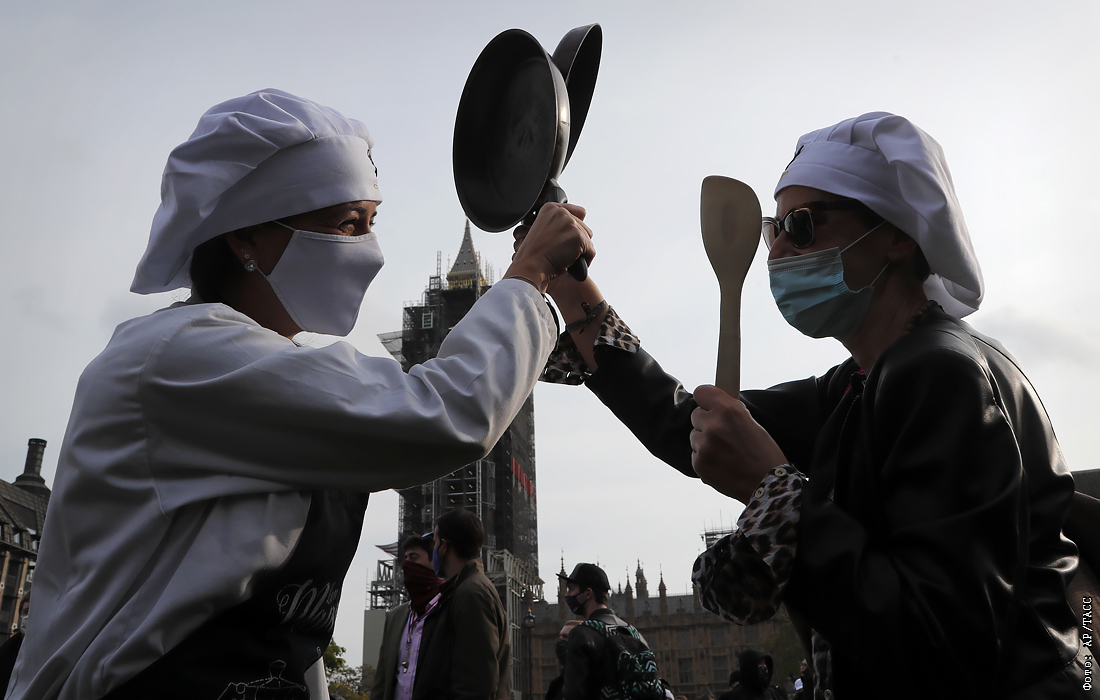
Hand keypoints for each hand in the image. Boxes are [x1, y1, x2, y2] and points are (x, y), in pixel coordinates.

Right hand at [505, 203, 593, 292]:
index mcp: (550, 208)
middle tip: (562, 253)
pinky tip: (572, 266)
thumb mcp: (542, 231)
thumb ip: (558, 224)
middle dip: (577, 242)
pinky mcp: (578, 237)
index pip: (577, 212)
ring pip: (588, 239)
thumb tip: (577, 225)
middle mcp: (561, 212)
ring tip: (565, 258)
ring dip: (580, 251)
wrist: (529, 267)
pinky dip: (585, 261)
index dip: (574, 229)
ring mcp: (570, 223)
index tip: (566, 240)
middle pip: (583, 227)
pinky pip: (591, 251)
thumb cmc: (533, 256)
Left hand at [690, 385, 787, 502]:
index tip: (709, 404)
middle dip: (707, 421)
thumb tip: (714, 404)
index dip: (706, 399)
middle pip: (696, 414)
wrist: (767, 485)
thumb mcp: (751, 422)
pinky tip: (722, 463)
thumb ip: (730, 411)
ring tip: (726, 452)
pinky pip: (695, 453)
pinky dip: (705, 457)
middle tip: (723, 433)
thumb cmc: (764, 454)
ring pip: (694, 435)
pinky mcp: (698, 463)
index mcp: (729, 410)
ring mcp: (704, 445)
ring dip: (705, 441)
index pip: (701, 392)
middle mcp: (713, 425)